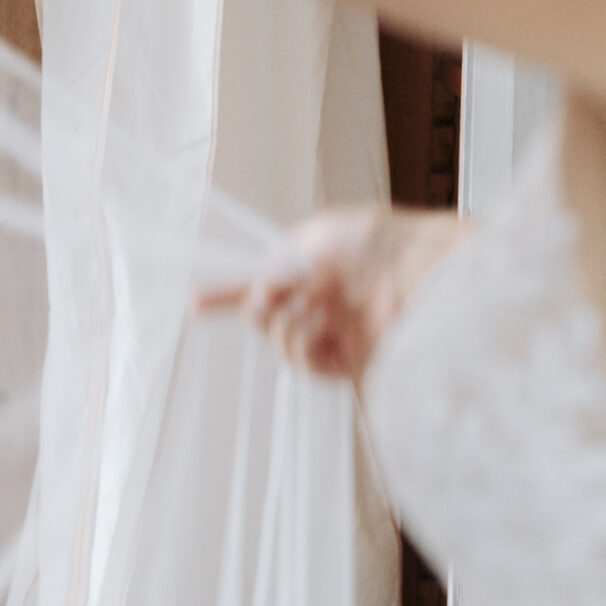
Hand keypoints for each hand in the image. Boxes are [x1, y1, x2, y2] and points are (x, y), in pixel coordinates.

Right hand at [198, 206, 460, 382]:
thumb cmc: (370, 243)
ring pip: (281, 344)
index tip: (193, 303)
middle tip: (270, 293)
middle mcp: (324, 302)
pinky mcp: (351, 363)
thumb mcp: (310, 242)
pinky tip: (320, 327)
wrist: (411, 267)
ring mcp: (337, 333)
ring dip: (283, 327)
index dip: (225, 294)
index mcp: (315, 269)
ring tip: (310, 309)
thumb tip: (259, 299)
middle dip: (257, 308)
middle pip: (265, 320)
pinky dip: (302, 345)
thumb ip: (276, 269)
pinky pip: (305, 364)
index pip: (263, 284)